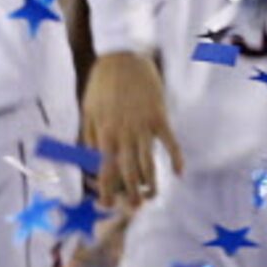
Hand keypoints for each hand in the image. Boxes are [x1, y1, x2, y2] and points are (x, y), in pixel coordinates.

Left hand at [81, 49, 181, 210]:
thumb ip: (90, 136)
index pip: (104, 169)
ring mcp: (143, 126)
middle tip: (135, 209)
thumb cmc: (101, 85)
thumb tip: (91, 160)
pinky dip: (176, 158)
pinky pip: (170, 142)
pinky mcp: (159, 117)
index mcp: (102, 133)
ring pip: (148, 162)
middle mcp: (123, 133)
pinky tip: (178, 172)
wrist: (121, 57)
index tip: (108, 204)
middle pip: (127, 171)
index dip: (106, 189)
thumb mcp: (87, 110)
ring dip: (152, 182)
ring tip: (152, 197)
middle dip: (131, 193)